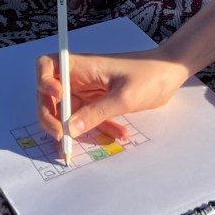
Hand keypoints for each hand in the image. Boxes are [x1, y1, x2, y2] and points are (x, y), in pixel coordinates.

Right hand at [35, 50, 187, 142]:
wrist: (171, 72)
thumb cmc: (149, 75)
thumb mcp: (124, 96)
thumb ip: (96, 113)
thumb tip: (69, 129)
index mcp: (82, 65)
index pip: (47, 65)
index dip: (43, 82)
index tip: (55, 98)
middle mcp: (80, 76)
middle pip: (51, 96)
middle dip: (52, 118)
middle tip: (62, 138)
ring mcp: (89, 89)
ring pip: (69, 112)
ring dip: (74, 130)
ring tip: (77, 149)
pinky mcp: (100, 101)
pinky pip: (89, 118)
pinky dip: (99, 129)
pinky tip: (118, 135)